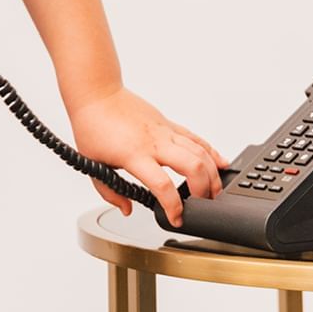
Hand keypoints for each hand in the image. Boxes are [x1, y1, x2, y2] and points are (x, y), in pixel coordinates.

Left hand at [67, 86, 227, 225]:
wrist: (97, 93)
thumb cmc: (92, 124)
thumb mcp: (93, 165)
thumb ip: (110, 192)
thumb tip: (126, 208)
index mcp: (134, 155)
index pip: (162, 185)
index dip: (173, 207)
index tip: (176, 218)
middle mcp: (154, 142)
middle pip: (192, 166)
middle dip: (203, 190)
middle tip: (201, 204)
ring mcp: (164, 131)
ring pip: (200, 151)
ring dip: (212, 173)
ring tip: (214, 190)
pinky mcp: (168, 123)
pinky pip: (195, 138)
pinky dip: (211, 151)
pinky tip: (220, 163)